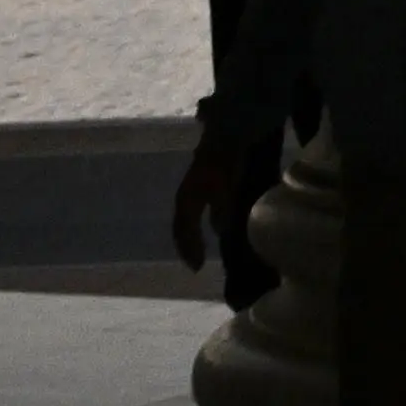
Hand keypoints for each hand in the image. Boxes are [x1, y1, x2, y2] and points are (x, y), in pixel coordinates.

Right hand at [166, 149, 228, 271]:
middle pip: (181, 229)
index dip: (189, 249)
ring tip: (197, 252)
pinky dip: (195, 227)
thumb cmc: (224, 164)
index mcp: (186, 201)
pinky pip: (192, 214)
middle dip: (186, 247)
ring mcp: (190, 193)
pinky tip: (208, 230)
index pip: (183, 231)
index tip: (197, 267)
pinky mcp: (199, 189)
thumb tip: (219, 230)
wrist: (225, 138)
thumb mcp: (224, 189)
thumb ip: (220, 210)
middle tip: (194, 264)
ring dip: (189, 238)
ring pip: (185, 222)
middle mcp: (184, 199)